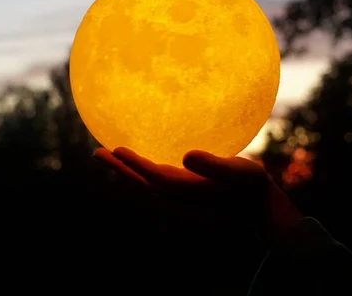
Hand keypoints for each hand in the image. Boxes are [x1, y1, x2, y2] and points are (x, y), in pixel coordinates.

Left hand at [93, 147, 301, 244]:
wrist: (256, 202)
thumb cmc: (249, 185)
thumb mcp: (236, 171)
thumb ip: (213, 165)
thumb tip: (187, 157)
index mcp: (186, 186)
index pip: (152, 174)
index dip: (133, 163)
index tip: (115, 149)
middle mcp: (177, 189)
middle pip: (140, 179)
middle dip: (118, 167)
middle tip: (95, 152)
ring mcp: (180, 188)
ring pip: (145, 178)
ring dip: (126, 167)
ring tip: (110, 152)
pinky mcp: (185, 185)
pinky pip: (156, 174)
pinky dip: (142, 165)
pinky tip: (143, 153)